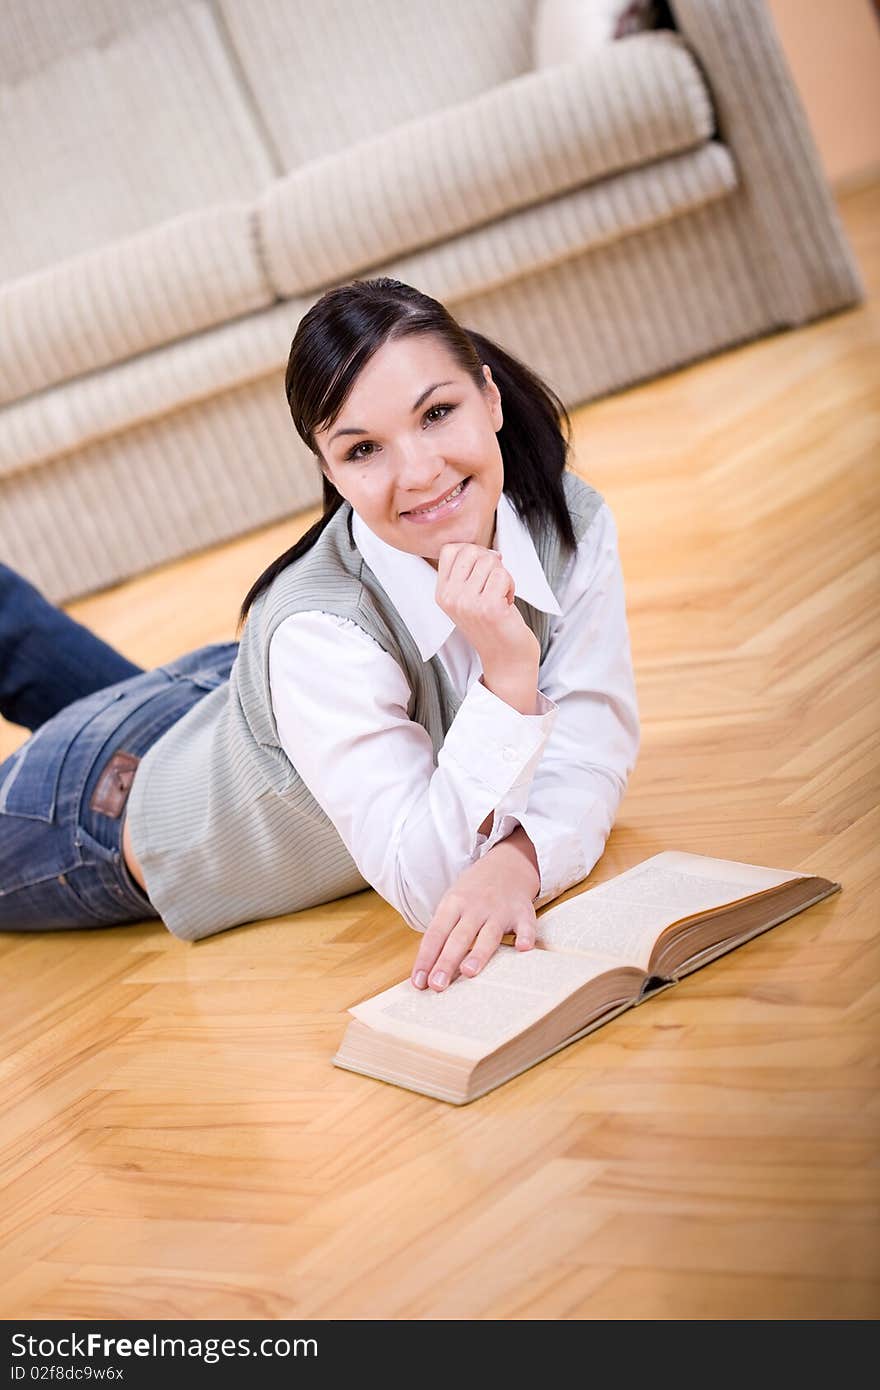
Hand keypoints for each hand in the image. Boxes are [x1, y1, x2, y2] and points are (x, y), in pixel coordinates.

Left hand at [410, 851, 537, 991]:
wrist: (507, 864)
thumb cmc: (473, 893)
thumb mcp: (452, 903)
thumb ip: (443, 934)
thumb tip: (426, 971)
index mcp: (452, 904)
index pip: (435, 934)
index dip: (426, 958)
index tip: (418, 982)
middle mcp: (475, 907)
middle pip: (459, 937)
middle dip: (446, 962)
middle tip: (437, 985)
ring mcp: (500, 910)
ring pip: (488, 935)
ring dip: (479, 953)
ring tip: (468, 972)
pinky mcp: (523, 912)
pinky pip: (525, 925)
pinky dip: (525, 936)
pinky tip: (523, 948)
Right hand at [435, 542, 539, 673]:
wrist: (505, 658)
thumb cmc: (491, 625)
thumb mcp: (467, 599)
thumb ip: (467, 573)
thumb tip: (489, 551)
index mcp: (442, 594)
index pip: (450, 550)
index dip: (473, 552)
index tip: (483, 570)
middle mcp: (450, 598)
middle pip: (471, 551)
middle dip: (490, 562)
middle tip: (494, 585)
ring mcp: (468, 603)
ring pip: (490, 561)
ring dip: (503, 576)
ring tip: (500, 596)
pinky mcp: (489, 608)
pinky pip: (503, 574)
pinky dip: (511, 585)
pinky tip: (507, 602)